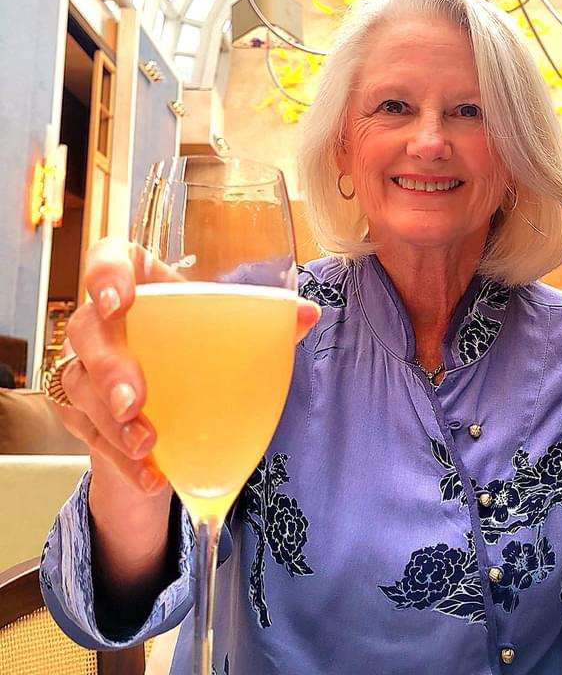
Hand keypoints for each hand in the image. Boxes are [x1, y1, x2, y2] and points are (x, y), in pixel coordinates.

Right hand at [56, 237, 321, 494]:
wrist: (175, 404)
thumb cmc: (198, 349)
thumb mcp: (229, 333)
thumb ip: (268, 322)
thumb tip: (307, 313)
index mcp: (140, 281)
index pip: (108, 259)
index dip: (104, 274)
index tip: (118, 301)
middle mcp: (102, 320)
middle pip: (87, 331)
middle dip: (109, 368)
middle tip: (135, 401)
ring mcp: (83, 366)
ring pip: (80, 387)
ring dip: (111, 422)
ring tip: (147, 444)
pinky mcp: (80, 412)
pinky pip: (90, 435)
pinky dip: (120, 459)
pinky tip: (150, 476)